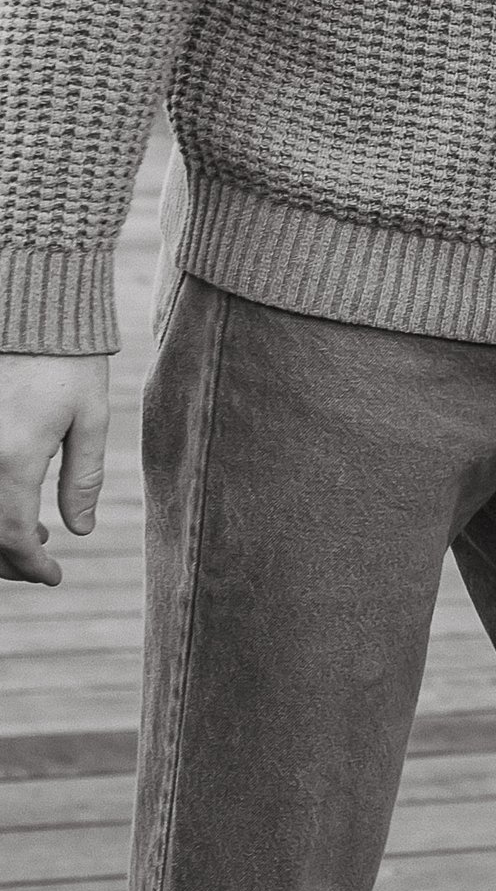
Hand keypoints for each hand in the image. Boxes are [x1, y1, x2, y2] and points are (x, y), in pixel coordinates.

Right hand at [0, 354, 109, 584]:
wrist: (30, 313)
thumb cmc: (68, 362)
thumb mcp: (90, 419)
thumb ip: (82, 479)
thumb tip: (77, 531)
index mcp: (13, 457)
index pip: (14, 536)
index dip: (32, 567)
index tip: (54, 577)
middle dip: (9, 561)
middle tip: (41, 568)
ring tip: (35, 541)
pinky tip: (14, 508)